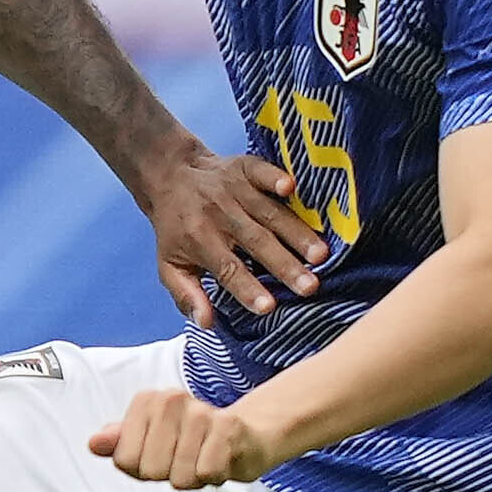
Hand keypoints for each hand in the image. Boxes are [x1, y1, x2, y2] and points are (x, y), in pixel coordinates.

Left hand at [90, 386, 281, 490]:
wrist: (247, 436)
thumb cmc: (192, 441)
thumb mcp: (150, 440)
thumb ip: (120, 443)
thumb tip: (94, 443)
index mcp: (146, 401)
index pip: (124, 460)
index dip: (142, 468)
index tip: (161, 454)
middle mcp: (171, 400)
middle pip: (149, 470)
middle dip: (168, 475)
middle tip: (184, 459)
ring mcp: (200, 412)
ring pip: (178, 476)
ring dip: (192, 478)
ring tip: (202, 459)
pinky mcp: (227, 428)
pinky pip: (206, 473)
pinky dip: (214, 477)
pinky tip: (219, 461)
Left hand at [139, 145, 329, 322]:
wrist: (169, 177)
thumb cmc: (176, 230)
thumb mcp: (170, 266)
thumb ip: (187, 295)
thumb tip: (206, 323)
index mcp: (200, 242)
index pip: (228, 269)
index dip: (247, 288)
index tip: (269, 307)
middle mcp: (219, 216)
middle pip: (256, 243)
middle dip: (284, 265)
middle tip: (310, 287)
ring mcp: (234, 190)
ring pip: (270, 214)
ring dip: (296, 232)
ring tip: (321, 255)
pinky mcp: (245, 168)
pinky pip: (262, 172)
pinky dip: (276, 178)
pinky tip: (292, 187)